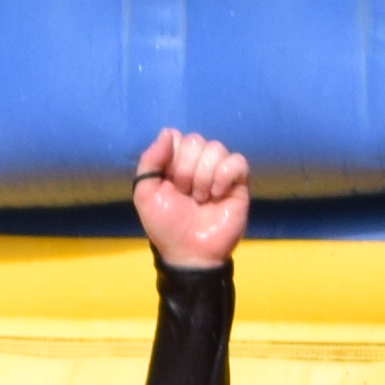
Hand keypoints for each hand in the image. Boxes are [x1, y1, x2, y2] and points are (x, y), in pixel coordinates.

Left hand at [133, 127, 251, 274]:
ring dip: (204, 175)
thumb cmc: (166, 224)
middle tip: (185, 193)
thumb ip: (150, 159)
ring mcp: (220, 173)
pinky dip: (225, 174)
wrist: (189, 252)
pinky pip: (238, 161)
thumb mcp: (145, 192)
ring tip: (200, 198)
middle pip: (196, 141)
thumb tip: (168, 132)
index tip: (168, 179)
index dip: (171, 156)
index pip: (176, 137)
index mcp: (174, 162)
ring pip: (216, 148)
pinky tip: (217, 193)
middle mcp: (198, 163)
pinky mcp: (239, 185)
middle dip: (186, 168)